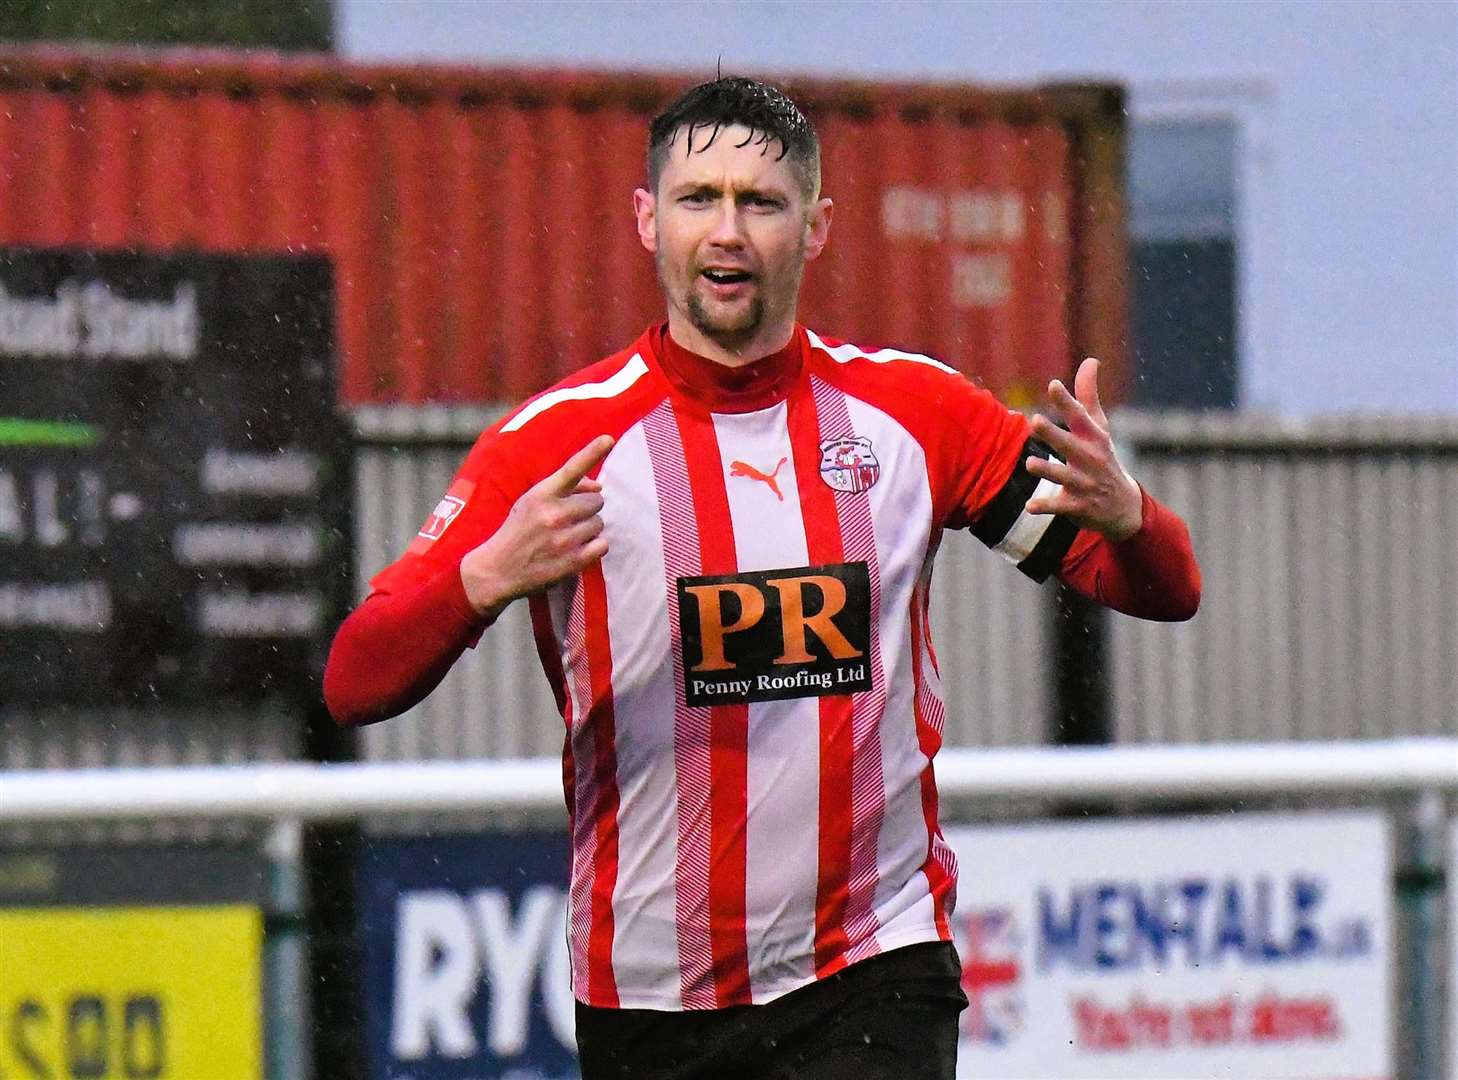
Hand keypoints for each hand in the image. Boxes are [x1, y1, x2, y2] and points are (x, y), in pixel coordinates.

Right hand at [459, 435, 613, 615]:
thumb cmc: (519, 530)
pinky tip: (577, 549)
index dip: (592, 452)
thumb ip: (565, 489)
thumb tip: (599, 486)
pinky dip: (594, 547)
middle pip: (596, 500)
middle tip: (569, 518)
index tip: (609, 438)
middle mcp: (554, 514)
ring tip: (568, 535)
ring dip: (589, 528)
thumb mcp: (532, 502)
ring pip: (599, 523)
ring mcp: (564, 538)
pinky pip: (603, 545)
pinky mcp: (572, 561)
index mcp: (541, 494)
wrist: (497, 570)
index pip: (571, 469)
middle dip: (587, 507)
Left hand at [1024, 358, 1142, 540]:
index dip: (1066, 401)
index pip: (1079, 417)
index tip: (1053, 385)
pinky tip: (1030, 506)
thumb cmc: (1103, 458)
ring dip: (1047, 470)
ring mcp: (1084, 484)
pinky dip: (1045, 507)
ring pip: (1062, 476)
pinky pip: (1059, 506)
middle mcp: (1089, 459)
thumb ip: (1088, 396)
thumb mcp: (1100, 428)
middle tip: (1035, 421)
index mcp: (1093, 438)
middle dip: (1053, 434)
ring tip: (1030, 463)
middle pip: (1069, 445)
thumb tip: (1090, 360)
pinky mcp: (1077, 506)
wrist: (1123, 507)